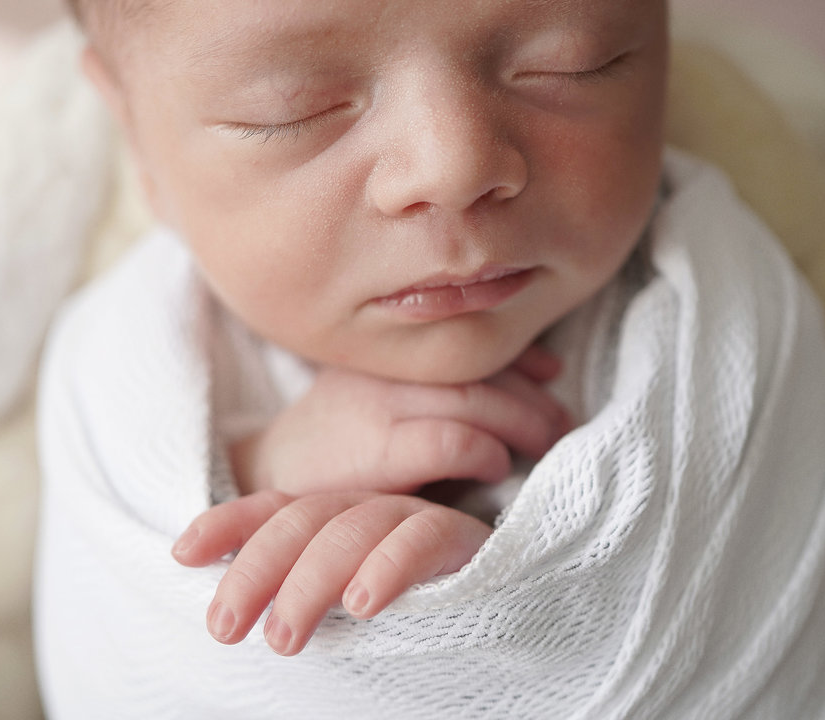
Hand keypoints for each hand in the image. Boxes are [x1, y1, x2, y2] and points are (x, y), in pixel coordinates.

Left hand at [172, 490, 491, 655]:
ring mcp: (412, 515)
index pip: (273, 510)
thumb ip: (300, 592)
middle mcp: (366, 508)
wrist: (502, 596)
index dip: (227, 525)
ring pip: (350, 529)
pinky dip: (388, 566)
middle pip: (301, 520)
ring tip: (283, 639)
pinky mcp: (460, 536)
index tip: (184, 555)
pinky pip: (421, 538)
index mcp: (333, 517)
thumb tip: (228, 618)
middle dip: (256, 571)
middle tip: (226, 628)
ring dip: (310, 582)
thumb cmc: (413, 605)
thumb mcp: (342, 597)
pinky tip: (364, 603)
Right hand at [229, 345, 572, 494]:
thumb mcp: (381, 404)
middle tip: (562, 422)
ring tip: (547, 444)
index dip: (516, 356)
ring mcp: (375, 406)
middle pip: (475, 367)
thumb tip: (533, 381)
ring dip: (522, 421)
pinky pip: (449, 439)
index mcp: (383, 352)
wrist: (262, 485)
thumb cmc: (334, 452)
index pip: (462, 339)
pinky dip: (484, 451)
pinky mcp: (373, 451)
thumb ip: (438, 391)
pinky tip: (496, 466)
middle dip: (530, 394)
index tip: (550, 373)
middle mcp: (380, 369)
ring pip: (471, 398)